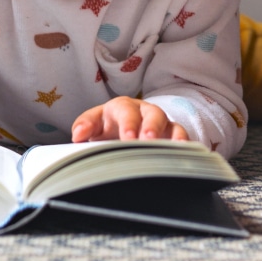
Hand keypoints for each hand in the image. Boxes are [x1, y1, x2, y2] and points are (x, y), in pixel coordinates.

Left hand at [72, 97, 188, 142]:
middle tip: (148, 141)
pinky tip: (184, 152)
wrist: (122, 131)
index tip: (128, 137)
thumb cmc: (107, 128)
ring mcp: (159, 123)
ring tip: (169, 148)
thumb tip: (78, 136)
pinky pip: (181, 136)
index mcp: (121, 108)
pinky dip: (183, 143)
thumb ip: (85, 127)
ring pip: (169, 124)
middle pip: (151, 114)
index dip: (128, 122)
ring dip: (168, 136)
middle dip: (150, 127)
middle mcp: (143, 112)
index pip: (124, 110)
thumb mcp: (94, 125)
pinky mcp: (171, 135)